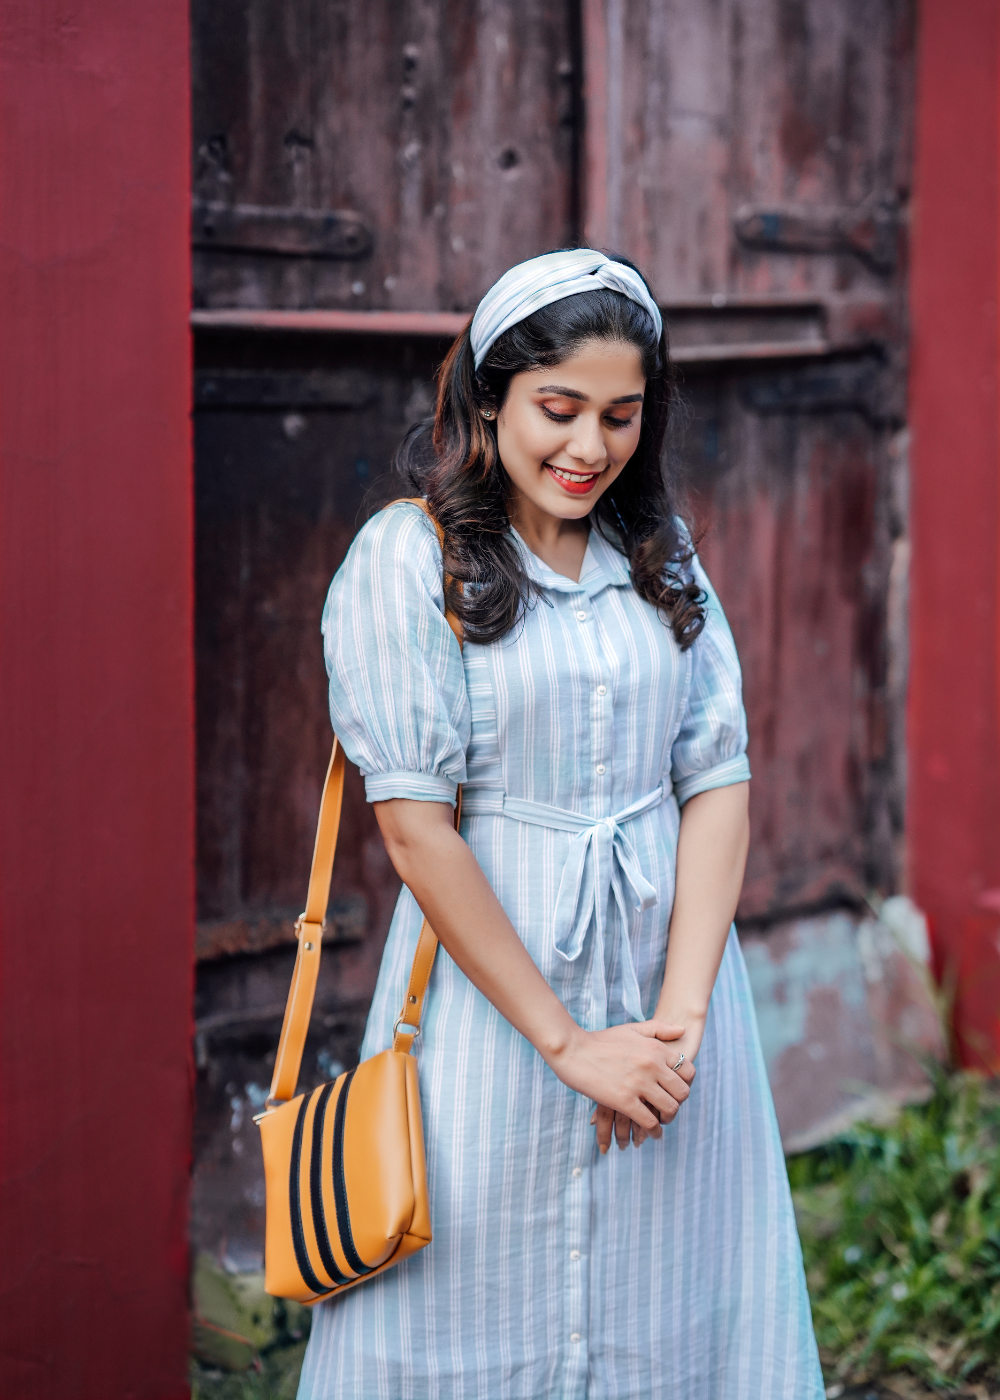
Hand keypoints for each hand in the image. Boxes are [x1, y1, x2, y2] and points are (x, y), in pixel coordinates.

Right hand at [590, 1018, 702, 1151]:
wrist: (573, 1049)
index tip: (675, 1090)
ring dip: (667, 1120)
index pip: (688, 1070)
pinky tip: (650, 1133)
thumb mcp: (632, 1029)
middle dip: (678, 1103)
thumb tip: (683, 1030)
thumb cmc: (600, 1040)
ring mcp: (639, 1083)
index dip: (685, 1083)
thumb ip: (659, 1028)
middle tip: (669, 1109)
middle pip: (682, 1092)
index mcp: (655, 1049)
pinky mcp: (624, 1100)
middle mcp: (652, 1065)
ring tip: (660, 1123)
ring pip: (669, 1109)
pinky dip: (653, 1131)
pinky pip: (649, 1121)